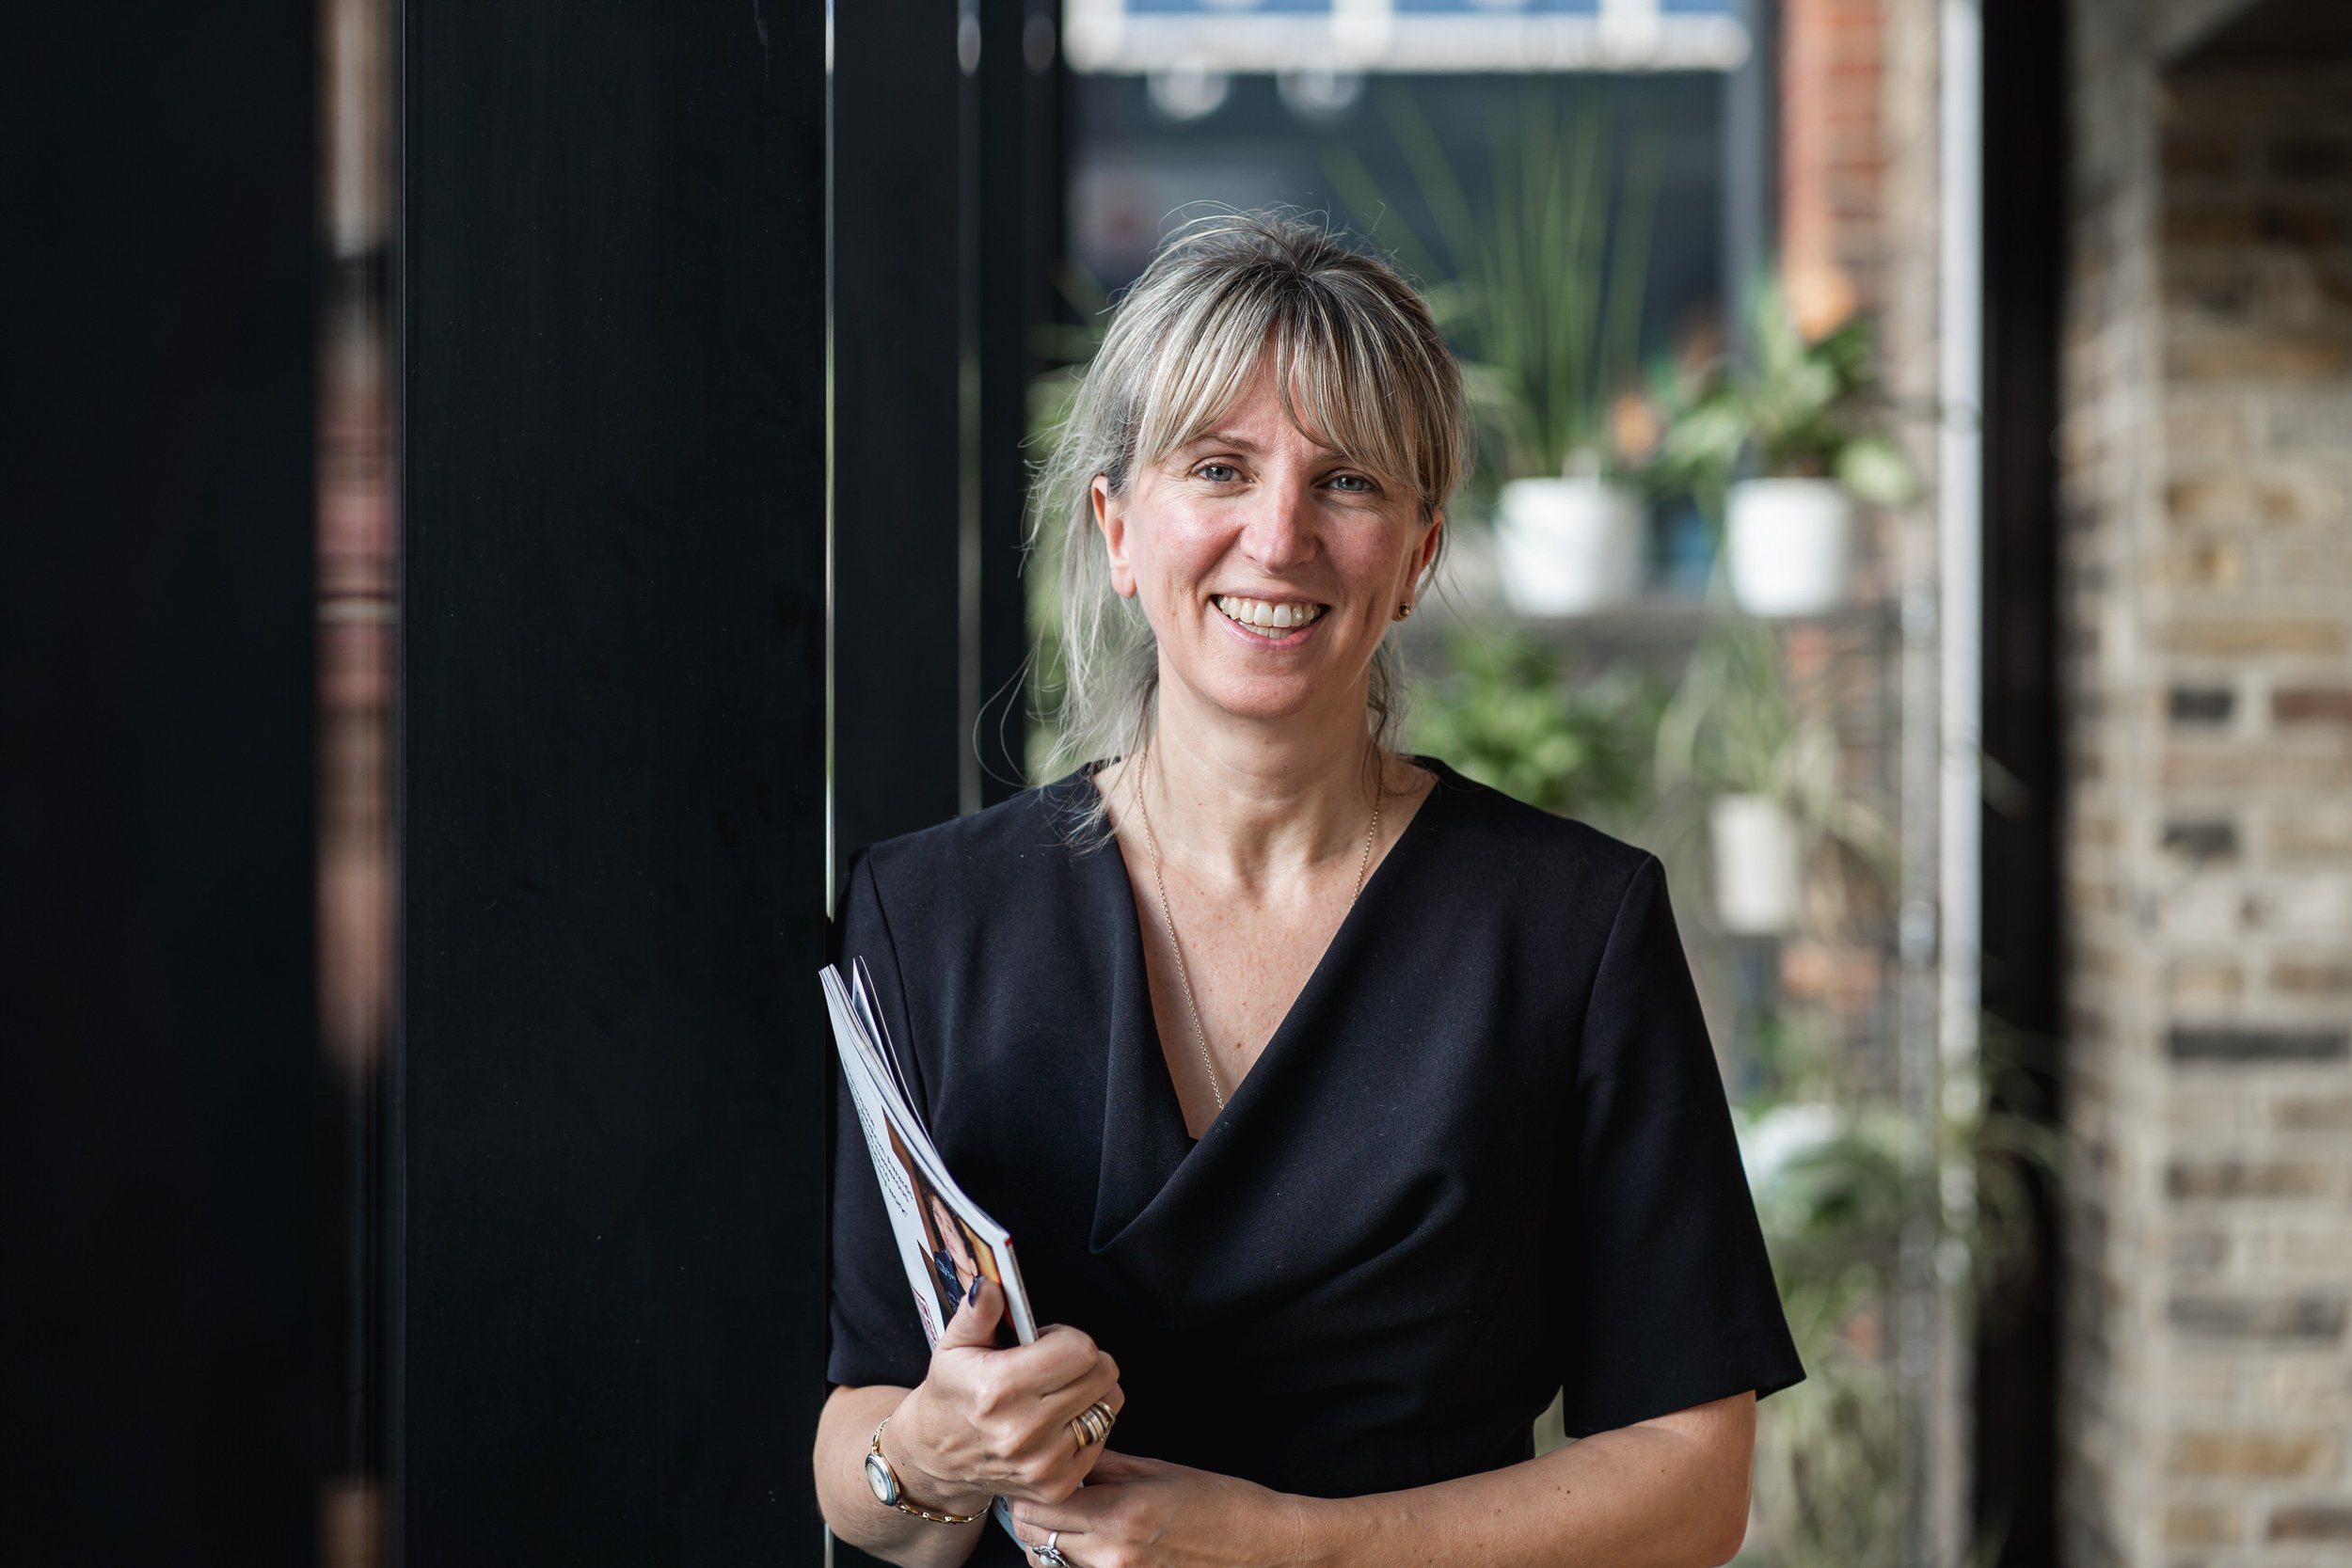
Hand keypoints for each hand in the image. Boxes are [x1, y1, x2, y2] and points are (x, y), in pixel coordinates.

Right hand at [889, 1280, 1125, 1510]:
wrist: (937, 1458)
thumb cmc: (951, 1395)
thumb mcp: (954, 1346)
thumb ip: (977, 1312)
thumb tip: (990, 1285)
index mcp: (1000, 1389)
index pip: (1080, 1350)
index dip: (1067, 1338)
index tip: (1047, 1343)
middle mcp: (1024, 1431)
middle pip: (1103, 1375)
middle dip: (1085, 1361)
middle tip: (1054, 1366)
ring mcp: (1043, 1463)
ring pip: (1109, 1406)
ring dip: (1091, 1393)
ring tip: (1057, 1393)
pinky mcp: (1057, 1486)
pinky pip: (1103, 1439)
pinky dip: (1087, 1425)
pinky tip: (1057, 1422)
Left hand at [1008, 1450, 1313, 1567]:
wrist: (1261, 1545)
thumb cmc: (1219, 1504)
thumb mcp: (1158, 1471)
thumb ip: (1105, 1465)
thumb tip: (1064, 1454)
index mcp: (1120, 1515)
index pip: (1039, 1505)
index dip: (1027, 1487)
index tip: (1032, 1473)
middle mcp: (1113, 1556)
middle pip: (1032, 1537)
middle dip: (1030, 1512)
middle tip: (1043, 1492)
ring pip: (1046, 1562)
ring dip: (1045, 1538)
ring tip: (1068, 1517)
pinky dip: (1068, 1560)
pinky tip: (1086, 1542)